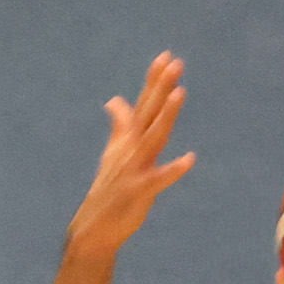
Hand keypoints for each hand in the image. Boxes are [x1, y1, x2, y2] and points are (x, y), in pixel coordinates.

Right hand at [69, 54, 195, 257]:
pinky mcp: (139, 191)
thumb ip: (119, 125)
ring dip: (166, 115)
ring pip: (153, 137)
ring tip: (180, 93)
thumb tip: (115, 100)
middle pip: (148, 112)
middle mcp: (130, 149)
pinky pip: (159, 178)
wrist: (93, 227)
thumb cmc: (109, 189)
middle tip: (175, 62)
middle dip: (161, 86)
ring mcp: (134, 168)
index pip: (143, 103)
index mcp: (127, 139)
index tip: (165, 55)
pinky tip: (189, 159)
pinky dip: (173, 169)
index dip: (154, 80)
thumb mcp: (114, 153)